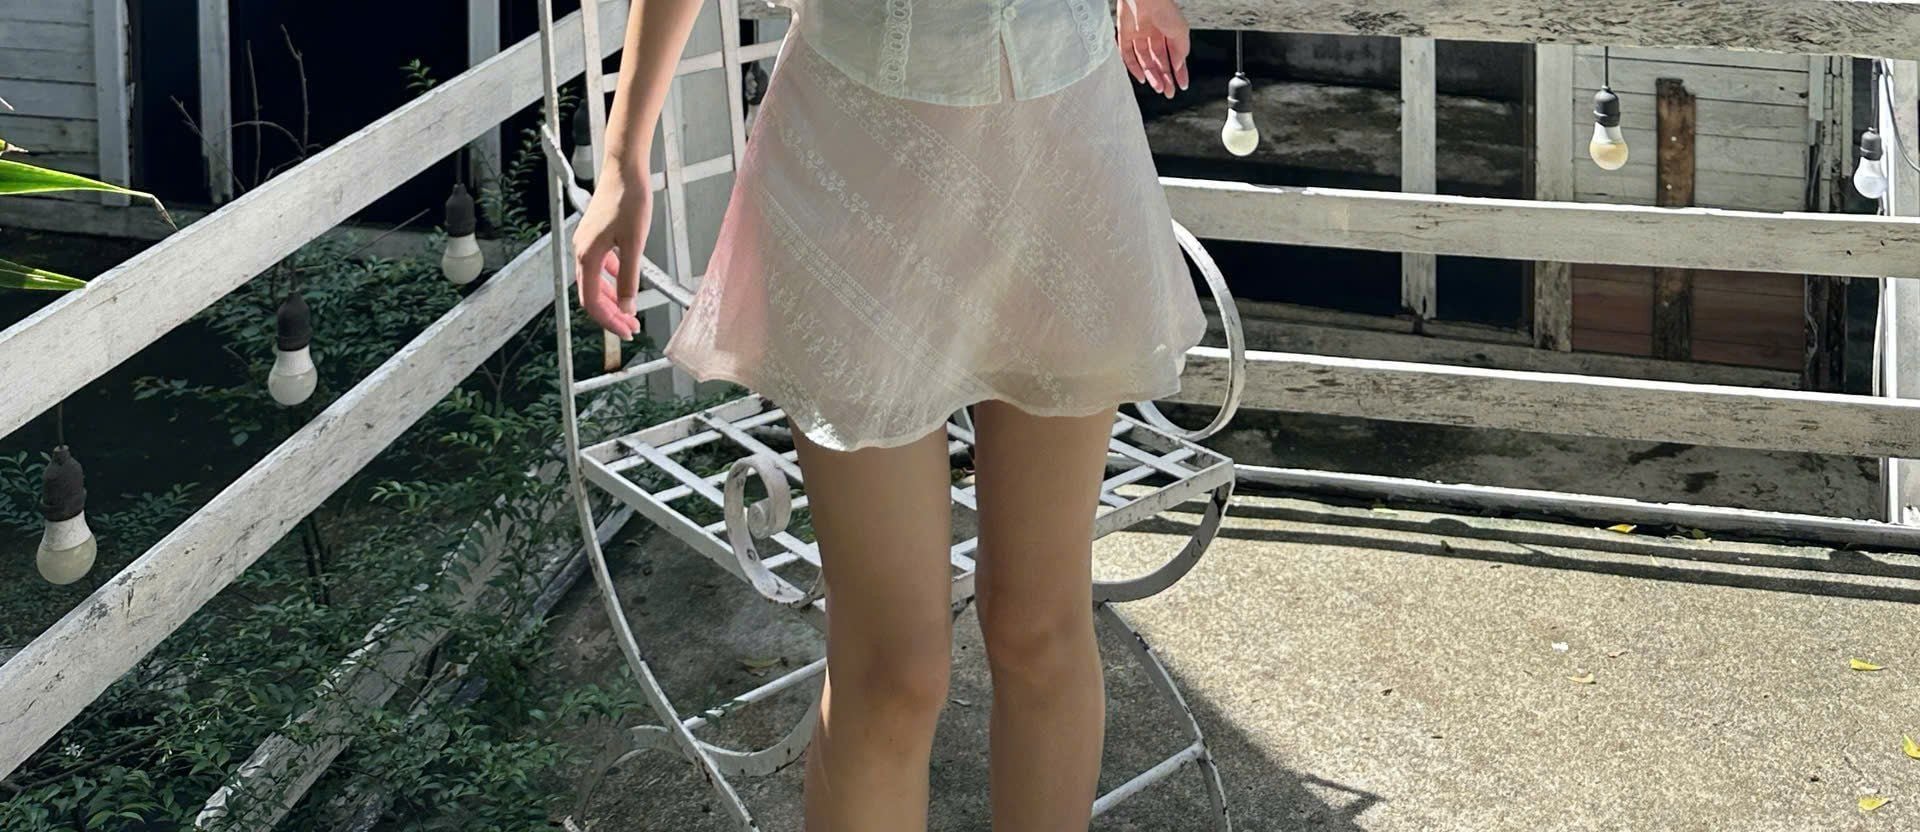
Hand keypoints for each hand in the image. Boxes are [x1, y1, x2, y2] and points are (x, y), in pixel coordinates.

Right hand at [570, 166, 650, 339]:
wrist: (624, 168)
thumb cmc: (629, 200)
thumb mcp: (634, 244)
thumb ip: (629, 278)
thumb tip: (627, 307)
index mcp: (588, 255)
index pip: (593, 301)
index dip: (609, 320)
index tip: (627, 331)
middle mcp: (582, 250)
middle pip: (592, 294)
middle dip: (612, 314)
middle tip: (632, 327)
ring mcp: (586, 242)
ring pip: (594, 280)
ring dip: (612, 298)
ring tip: (630, 310)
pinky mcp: (595, 234)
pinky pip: (599, 264)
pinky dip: (610, 278)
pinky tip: (624, 278)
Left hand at [1117, 0, 1189, 97]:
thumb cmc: (1164, 9)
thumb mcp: (1181, 32)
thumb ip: (1180, 50)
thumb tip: (1178, 66)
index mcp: (1169, 32)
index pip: (1175, 56)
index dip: (1179, 72)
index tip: (1182, 85)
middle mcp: (1154, 35)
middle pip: (1159, 61)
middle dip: (1165, 78)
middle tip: (1169, 92)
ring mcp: (1139, 35)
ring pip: (1145, 61)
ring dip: (1152, 76)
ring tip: (1158, 88)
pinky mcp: (1125, 35)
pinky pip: (1128, 55)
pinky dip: (1134, 68)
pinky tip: (1142, 78)